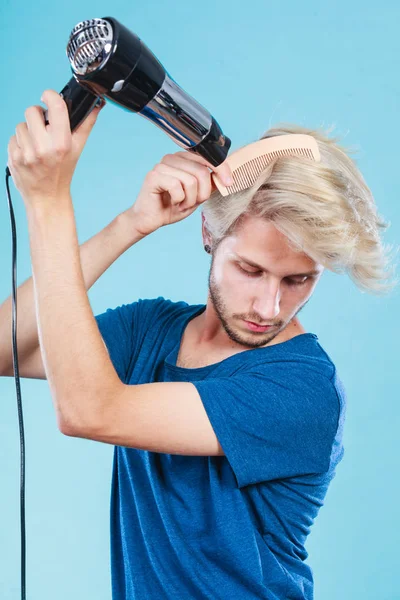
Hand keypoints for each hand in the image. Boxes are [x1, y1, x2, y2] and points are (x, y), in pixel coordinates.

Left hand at [7, 89, 103, 210]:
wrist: (46, 197)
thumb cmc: (62, 173)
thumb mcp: (77, 149)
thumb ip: (85, 125)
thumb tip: (96, 106)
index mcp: (62, 144)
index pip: (55, 107)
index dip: (50, 95)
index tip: (48, 97)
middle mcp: (44, 148)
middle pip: (32, 111)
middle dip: (37, 117)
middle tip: (44, 128)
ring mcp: (27, 153)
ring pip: (21, 125)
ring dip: (28, 132)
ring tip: (36, 145)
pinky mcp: (13, 158)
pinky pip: (13, 138)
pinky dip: (20, 143)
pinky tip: (28, 153)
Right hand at [129, 151, 232, 235]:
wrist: (150, 220)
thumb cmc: (172, 207)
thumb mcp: (197, 195)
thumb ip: (210, 184)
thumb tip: (226, 176)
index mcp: (183, 159)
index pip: (207, 157)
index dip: (221, 169)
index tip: (229, 182)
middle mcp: (172, 158)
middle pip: (201, 171)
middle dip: (202, 193)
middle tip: (192, 203)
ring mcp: (162, 165)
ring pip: (190, 181)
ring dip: (189, 199)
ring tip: (180, 204)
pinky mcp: (154, 175)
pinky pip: (177, 187)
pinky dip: (178, 200)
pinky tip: (172, 203)